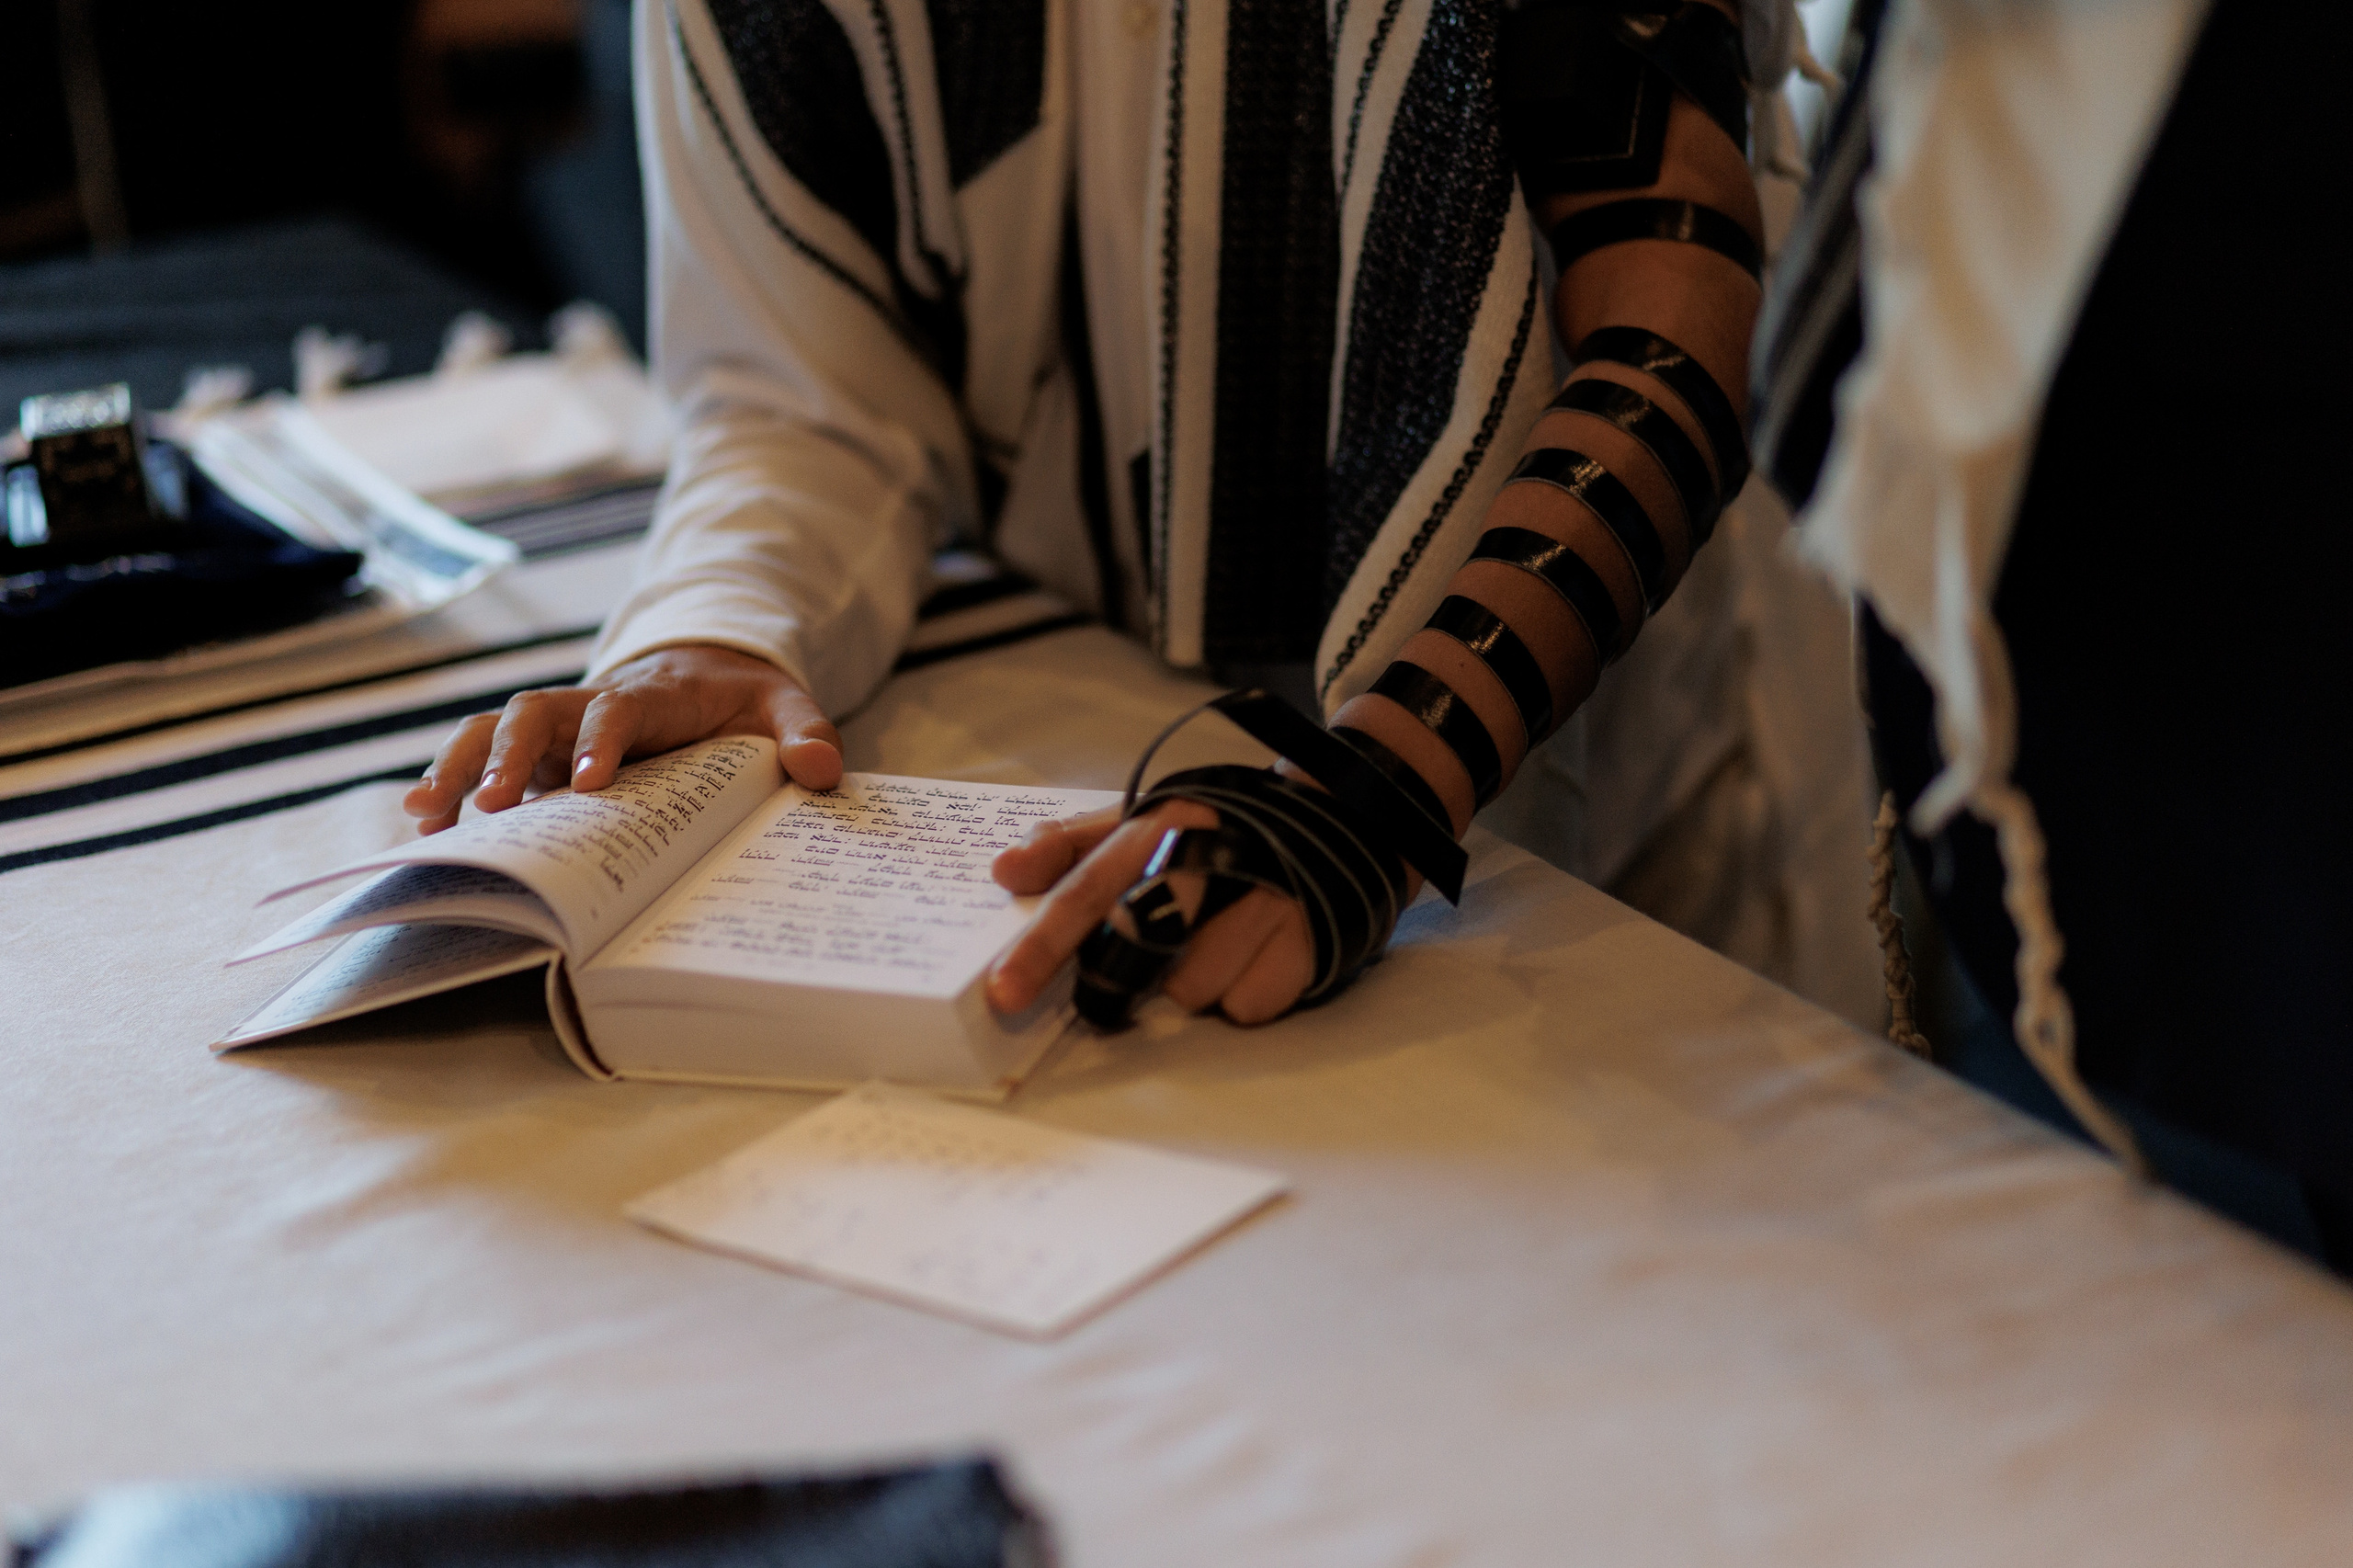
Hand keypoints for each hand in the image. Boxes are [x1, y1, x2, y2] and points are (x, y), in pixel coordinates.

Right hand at [403, 644, 840, 832]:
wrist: (708, 676)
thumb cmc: (742, 701)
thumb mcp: (785, 707)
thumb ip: (808, 732)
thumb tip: (823, 771)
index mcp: (649, 695)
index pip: (616, 710)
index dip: (600, 740)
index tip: (591, 783)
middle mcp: (587, 706)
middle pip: (531, 713)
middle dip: (505, 754)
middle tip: (491, 807)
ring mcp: (554, 730)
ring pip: (490, 730)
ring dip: (458, 768)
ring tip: (427, 817)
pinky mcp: (536, 756)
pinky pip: (481, 760)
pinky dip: (448, 784)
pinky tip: (421, 825)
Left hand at [985, 803, 1313, 1025]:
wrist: (1335, 817)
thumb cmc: (1212, 835)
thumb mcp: (1141, 823)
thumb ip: (1069, 846)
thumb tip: (1004, 870)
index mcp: (1161, 826)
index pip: (1088, 890)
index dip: (1044, 944)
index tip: (1005, 993)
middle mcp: (1215, 857)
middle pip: (1145, 946)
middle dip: (1122, 979)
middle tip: (1127, 984)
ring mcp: (1267, 899)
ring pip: (1194, 990)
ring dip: (1193, 984)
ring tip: (1217, 943)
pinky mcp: (1309, 938)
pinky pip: (1246, 1005)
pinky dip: (1243, 993)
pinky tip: (1258, 955)